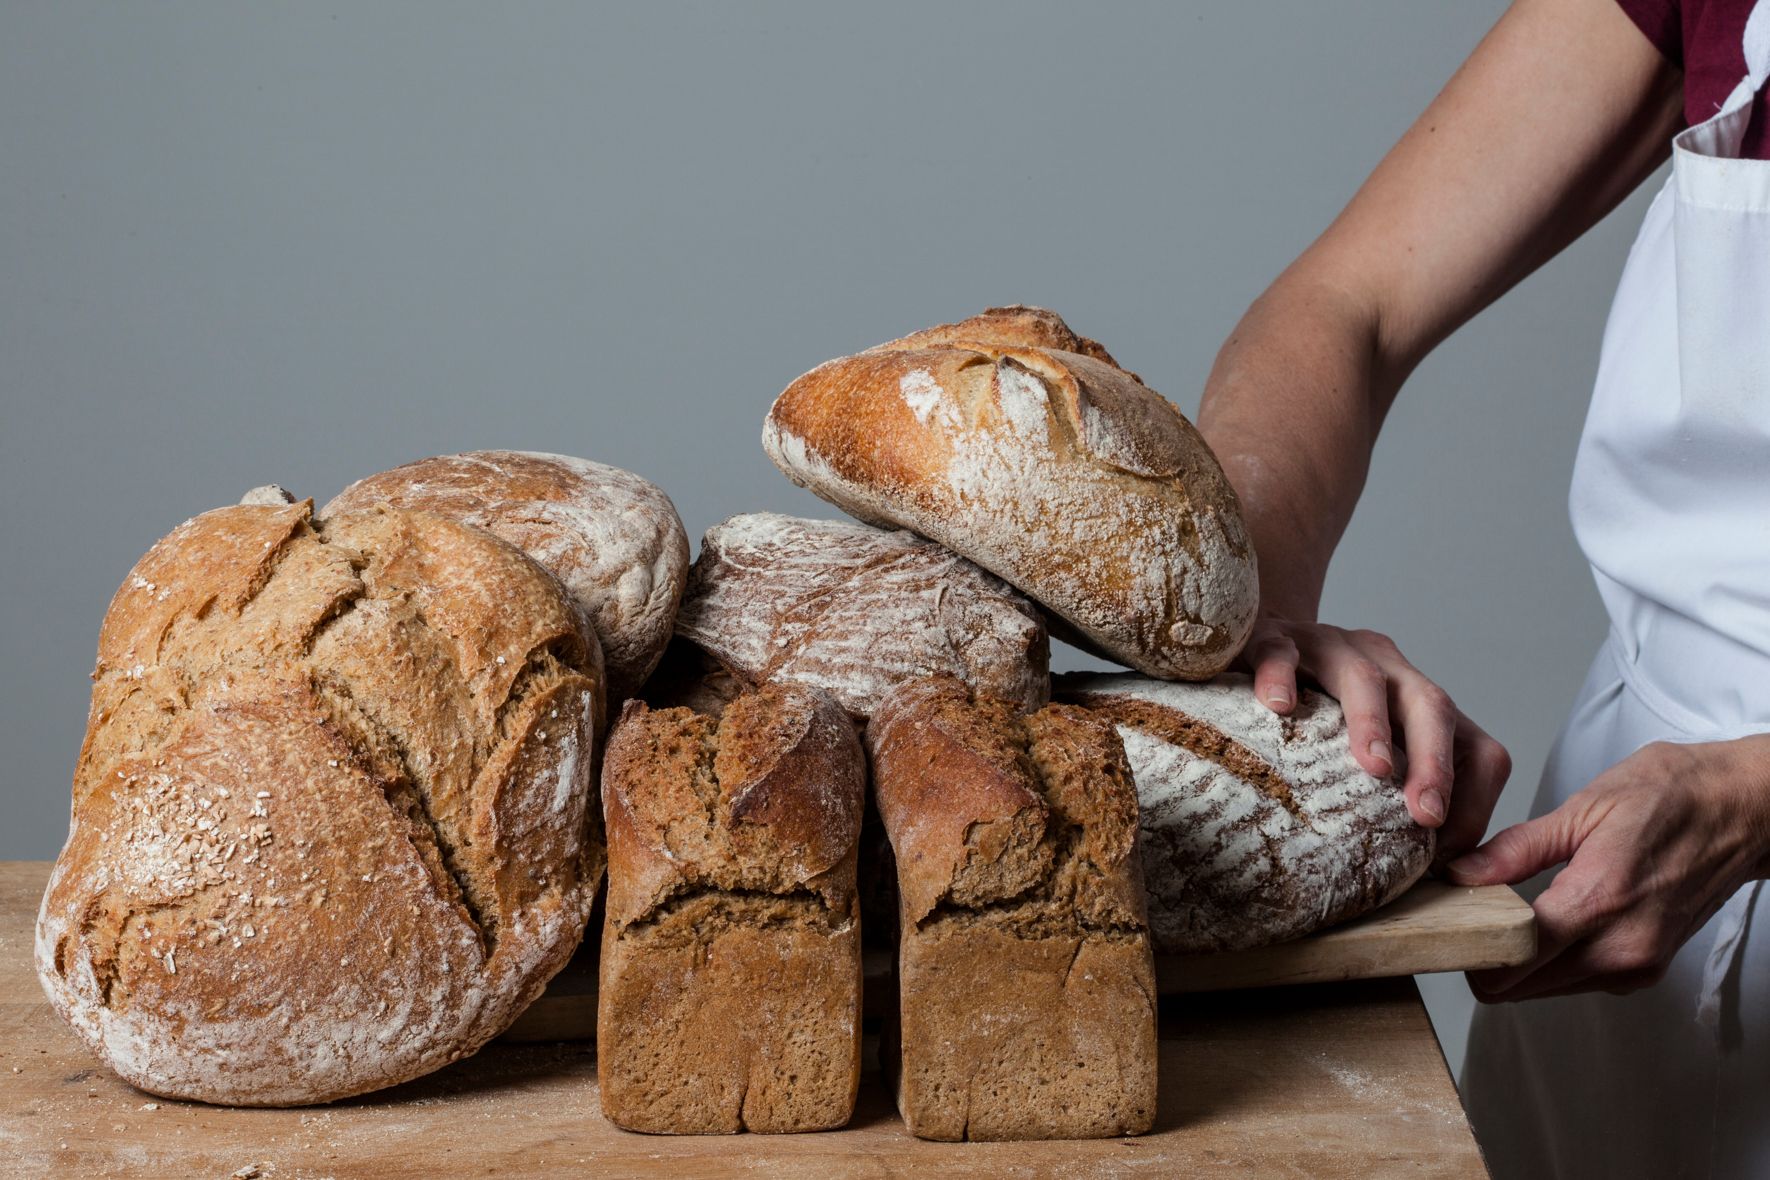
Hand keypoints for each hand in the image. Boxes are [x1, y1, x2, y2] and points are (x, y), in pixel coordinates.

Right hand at [1239, 614, 1511, 855]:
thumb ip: (1390, 795)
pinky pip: (1280, 651)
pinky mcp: (1274, 636)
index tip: (1446, 851)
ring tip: (1373, 766)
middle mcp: (1384, 665)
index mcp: (1416, 699)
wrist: (1249, 641)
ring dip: (1373, 723)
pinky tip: (1277, 705)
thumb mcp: (1360, 750)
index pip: (1476, 746)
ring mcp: (1330, 645)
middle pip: (1431, 705)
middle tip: (1426, 815)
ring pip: (1363, 675)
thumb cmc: (1309, 713)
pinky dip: (1281, 675)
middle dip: (1435, 763)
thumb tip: (1412, 874)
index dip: (1473, 799)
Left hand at [1448, 735, 1769, 1000]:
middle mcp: (1623, 947)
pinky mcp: (1646, 970)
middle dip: (1485, 956)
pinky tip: (1541, 923)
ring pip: (1545, 989)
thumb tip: (1461, 874)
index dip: (1467, 943)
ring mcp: (1638, 964)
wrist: (1741, 811)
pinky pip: (1576, 981)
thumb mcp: (1584, 808)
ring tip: (1501, 914)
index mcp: (1600, 900)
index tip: (1444, 921)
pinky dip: (1550, 962)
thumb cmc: (1671, 796)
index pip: (1512, 957)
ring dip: (1517, 962)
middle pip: (1521, 986)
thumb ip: (1517, 850)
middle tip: (1464, 916)